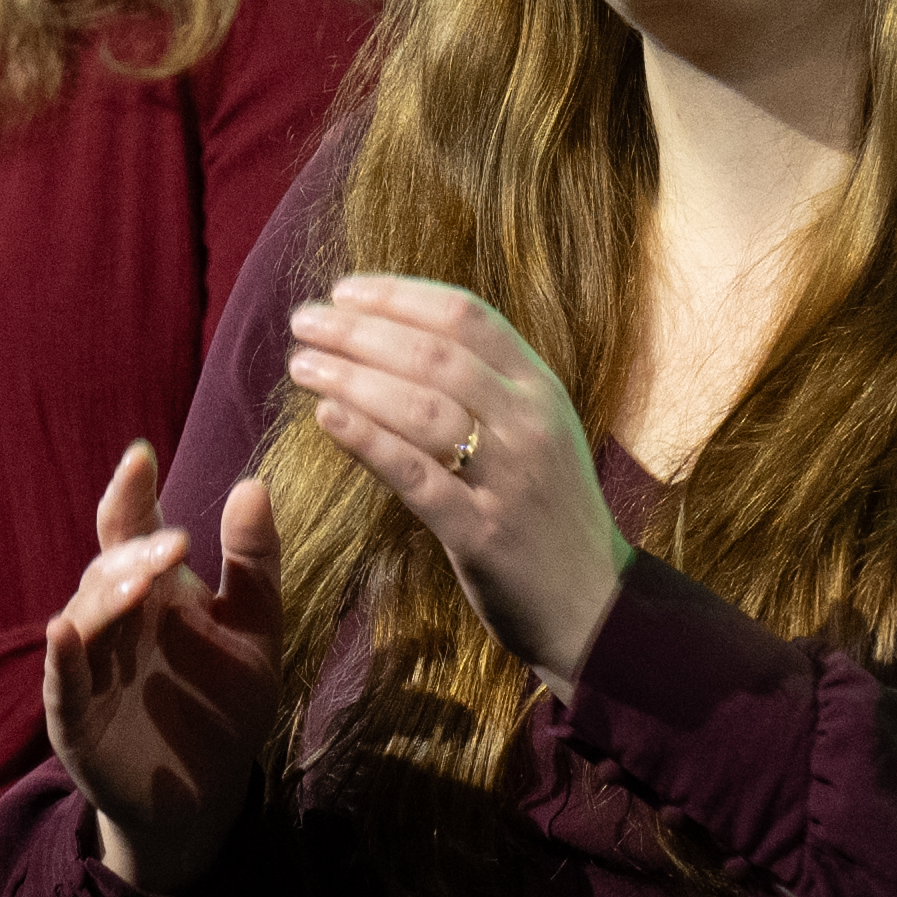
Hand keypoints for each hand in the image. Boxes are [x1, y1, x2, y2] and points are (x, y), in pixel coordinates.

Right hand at [37, 440, 293, 896]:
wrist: (209, 793)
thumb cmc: (224, 702)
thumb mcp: (254, 627)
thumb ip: (253, 561)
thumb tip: (253, 483)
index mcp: (153, 591)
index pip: (131, 528)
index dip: (131, 492)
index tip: (140, 456)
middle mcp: (114, 621)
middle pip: (110, 569)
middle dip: (137, 552)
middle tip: (174, 544)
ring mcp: (90, 668)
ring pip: (85, 617)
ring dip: (109, 596)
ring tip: (142, 583)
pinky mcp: (76, 718)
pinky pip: (63, 681)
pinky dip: (63, 657)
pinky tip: (65, 633)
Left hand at [290, 276, 623, 677]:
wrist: (595, 606)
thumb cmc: (547, 513)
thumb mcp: (535, 434)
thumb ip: (487, 388)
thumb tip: (398, 338)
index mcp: (541, 389)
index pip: (467, 315)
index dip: (399, 295)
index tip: (344, 290)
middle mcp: (530, 424)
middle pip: (435, 354)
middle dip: (360, 330)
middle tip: (305, 320)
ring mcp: (510, 478)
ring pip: (421, 408)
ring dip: (352, 377)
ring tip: (302, 365)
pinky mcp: (483, 533)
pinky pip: (415, 475)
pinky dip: (367, 440)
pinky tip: (325, 418)